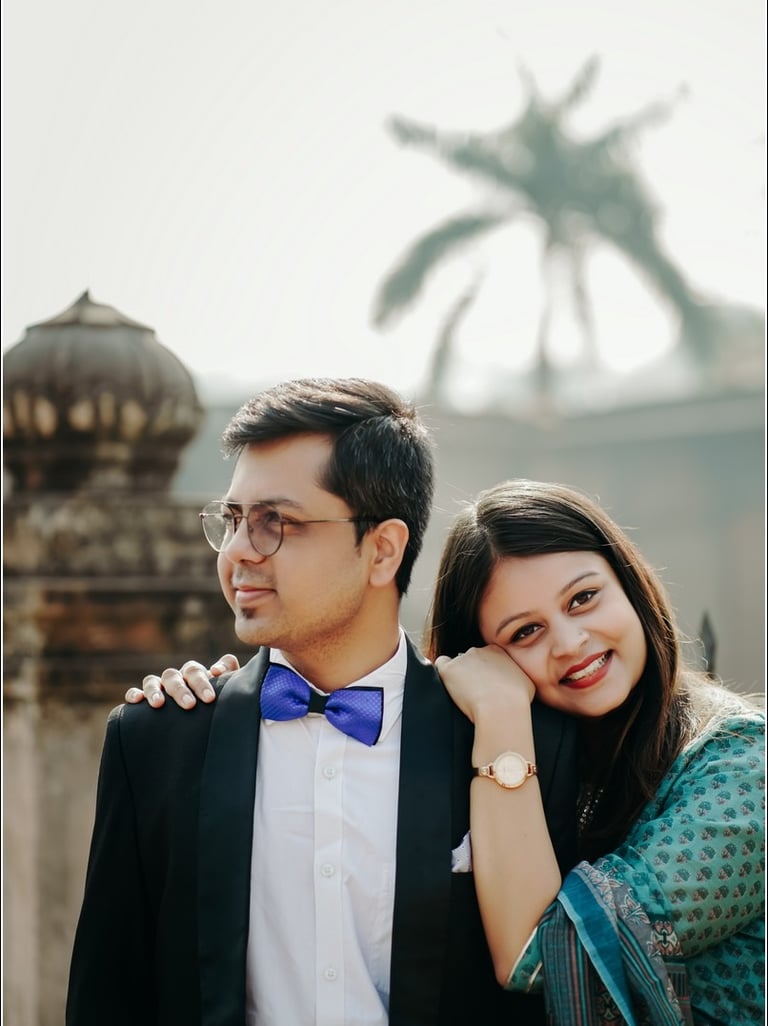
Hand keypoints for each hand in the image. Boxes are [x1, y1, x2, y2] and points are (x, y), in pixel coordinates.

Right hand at [124, 655, 240, 708]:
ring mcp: (159, 688)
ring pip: (153, 681)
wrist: (203, 726)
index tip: (209, 699)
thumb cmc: (216, 705)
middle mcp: (175, 679)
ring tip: (159, 704)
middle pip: (174, 676)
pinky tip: (136, 701)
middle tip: (190, 705)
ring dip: (155, 691)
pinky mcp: (144, 700)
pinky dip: (134, 694)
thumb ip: (229, 674)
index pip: (194, 672)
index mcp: (193, 675)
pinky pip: (135, 692)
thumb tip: (216, 670)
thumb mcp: (227, 690)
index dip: (201, 682)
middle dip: (181, 690)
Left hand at [434, 645, 534, 721]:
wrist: (502, 707)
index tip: (487, 685)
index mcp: (497, 651)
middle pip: (471, 659)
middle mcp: (479, 650)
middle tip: (477, 693)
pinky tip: (449, 686)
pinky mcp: (449, 669)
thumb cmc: (517, 699)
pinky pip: (440, 665)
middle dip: (472, 673)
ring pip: (456, 664)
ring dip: (459, 676)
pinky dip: (443, 674)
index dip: (485, 671)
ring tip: (465, 695)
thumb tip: (516, 683)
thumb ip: (516, 676)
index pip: (486, 656)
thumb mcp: (526, 683)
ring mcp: (462, 658)